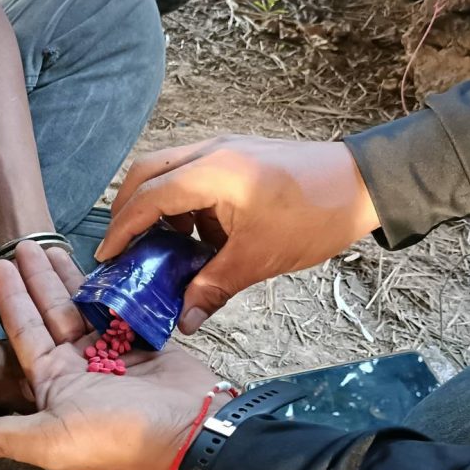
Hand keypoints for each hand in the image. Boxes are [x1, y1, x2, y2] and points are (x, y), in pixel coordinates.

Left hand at [0, 242, 222, 469]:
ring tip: (53, 245)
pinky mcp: (144, 344)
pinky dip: (110, 287)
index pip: (24, 333)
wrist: (188, 435)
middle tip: (24, 244)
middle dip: (37, 280)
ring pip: (84, 307)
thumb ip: (0, 436)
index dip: (10, 299)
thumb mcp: (49, 441)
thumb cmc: (117, 438)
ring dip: (68, 278)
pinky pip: (121, 309)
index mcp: (54, 386)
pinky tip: (99, 262)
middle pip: (51, 313)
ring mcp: (113, 354)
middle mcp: (80, 368)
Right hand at [95, 136, 380, 333]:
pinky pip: (195, 174)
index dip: (122, 228)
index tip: (107, 255)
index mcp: (211, 172)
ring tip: (166, 247)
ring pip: (170, 170)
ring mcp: (225, 149)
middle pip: (147, 171)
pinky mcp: (238, 155)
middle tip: (123, 246)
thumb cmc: (315, 215)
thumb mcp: (259, 257)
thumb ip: (214, 287)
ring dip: (159, 206)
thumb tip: (185, 320)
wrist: (363, 182)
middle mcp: (210, 152)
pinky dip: (185, 202)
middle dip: (128, 209)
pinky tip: (200, 235)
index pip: (148, 197)